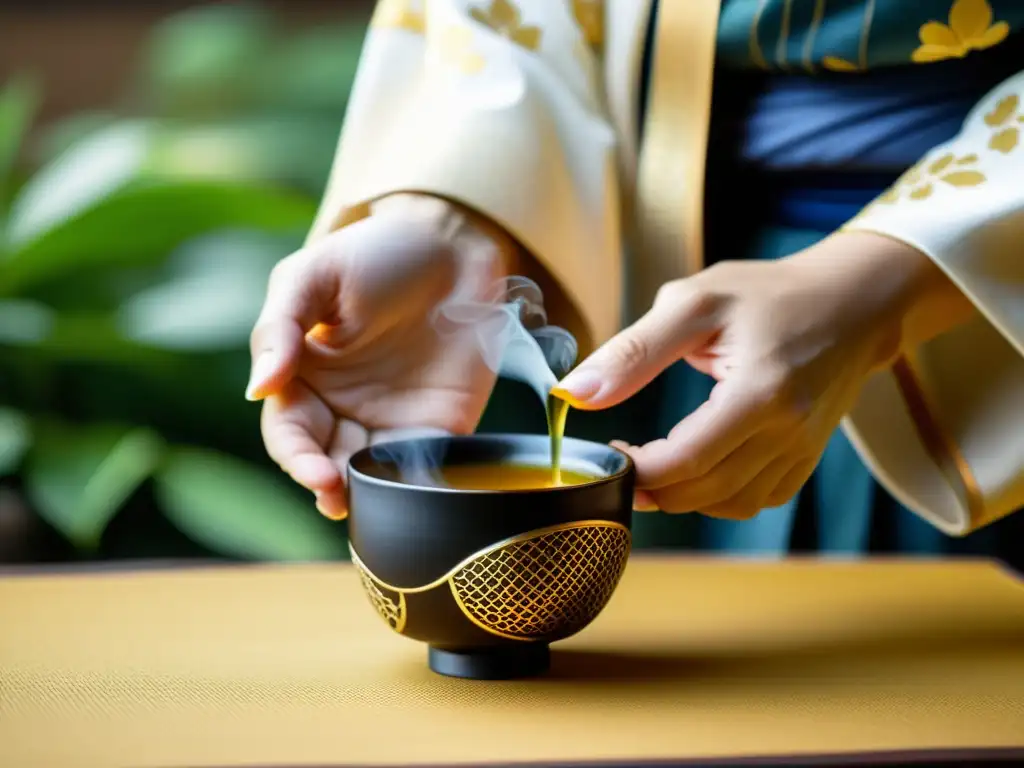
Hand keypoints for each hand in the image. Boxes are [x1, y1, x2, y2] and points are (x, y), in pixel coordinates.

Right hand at [247, 195, 507, 519]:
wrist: (452, 241)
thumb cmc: (375, 253)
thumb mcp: (312, 276)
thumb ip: (278, 329)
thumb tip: (255, 390)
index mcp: (304, 377)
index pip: (289, 432)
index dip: (296, 458)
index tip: (316, 473)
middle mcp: (344, 407)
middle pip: (325, 463)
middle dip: (329, 487)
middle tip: (339, 495)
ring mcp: (392, 420)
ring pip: (370, 476)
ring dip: (368, 495)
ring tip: (371, 503)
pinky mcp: (439, 426)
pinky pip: (423, 466)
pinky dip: (416, 484)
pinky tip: (413, 489)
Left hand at [553, 232, 971, 518]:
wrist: (853, 301)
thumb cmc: (769, 294)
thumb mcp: (693, 304)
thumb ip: (632, 352)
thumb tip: (574, 393)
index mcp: (761, 391)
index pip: (687, 459)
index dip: (637, 469)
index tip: (608, 452)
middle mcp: (788, 431)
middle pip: (704, 491)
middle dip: (651, 487)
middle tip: (619, 461)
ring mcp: (802, 450)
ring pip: (729, 505)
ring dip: (681, 496)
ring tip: (650, 465)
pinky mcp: (806, 458)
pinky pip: (754, 500)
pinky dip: (716, 496)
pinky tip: (694, 467)